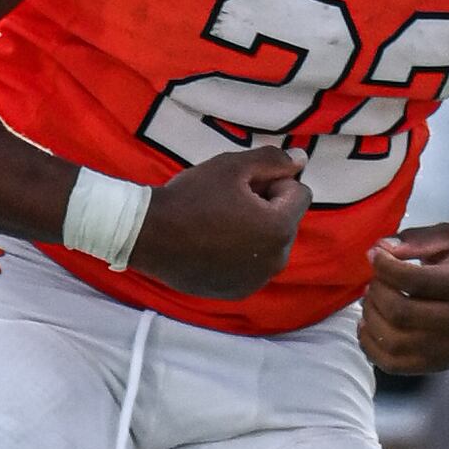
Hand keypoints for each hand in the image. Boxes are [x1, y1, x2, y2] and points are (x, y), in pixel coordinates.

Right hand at [125, 147, 308, 302]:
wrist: (145, 234)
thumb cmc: (189, 198)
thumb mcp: (230, 166)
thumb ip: (273, 160)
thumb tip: (303, 158)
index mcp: (279, 227)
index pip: (298, 193)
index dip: (270, 182)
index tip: (239, 186)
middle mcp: (277, 259)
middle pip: (285, 221)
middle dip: (265, 209)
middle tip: (225, 203)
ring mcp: (257, 279)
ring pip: (269, 245)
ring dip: (253, 232)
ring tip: (216, 225)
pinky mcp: (237, 291)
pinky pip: (251, 266)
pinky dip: (239, 255)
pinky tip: (210, 247)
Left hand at [361, 223, 448, 372]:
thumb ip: (414, 239)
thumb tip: (379, 249)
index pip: (414, 280)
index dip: (383, 266)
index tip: (375, 255)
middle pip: (400, 312)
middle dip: (376, 292)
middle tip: (375, 281)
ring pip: (393, 341)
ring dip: (370, 317)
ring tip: (373, 300)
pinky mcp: (441, 364)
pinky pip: (392, 364)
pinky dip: (370, 345)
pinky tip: (370, 325)